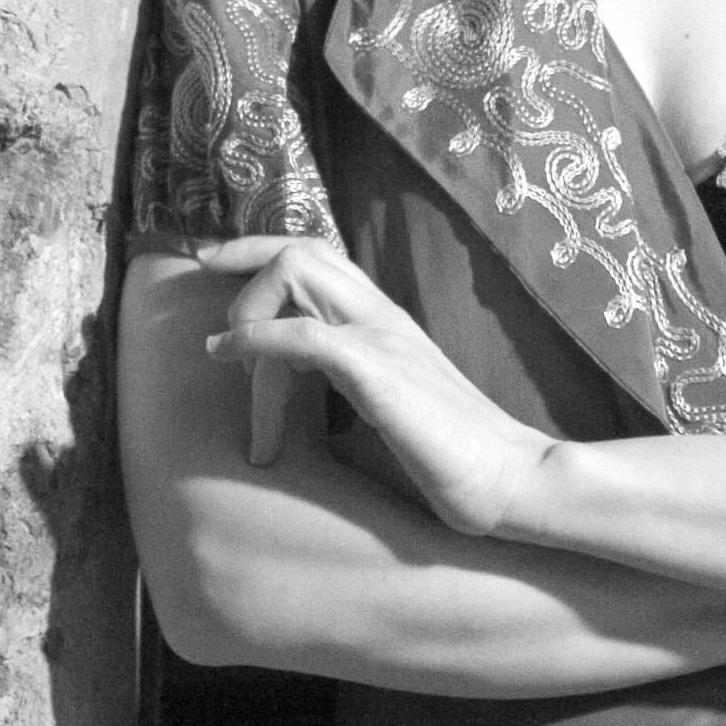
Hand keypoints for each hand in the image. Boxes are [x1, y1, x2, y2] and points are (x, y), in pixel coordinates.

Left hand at [202, 234, 550, 538]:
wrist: (510, 475)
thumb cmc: (452, 456)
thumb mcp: (391, 405)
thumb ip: (351, 384)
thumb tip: (298, 391)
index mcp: (387, 322)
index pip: (321, 255)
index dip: (260, 249)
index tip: (215, 261)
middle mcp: (383, 316)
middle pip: (302, 250)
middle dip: (244, 266)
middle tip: (218, 316)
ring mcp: (382, 337)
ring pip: (297, 272)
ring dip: (249, 309)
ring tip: (231, 358)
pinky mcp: (378, 371)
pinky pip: (302, 335)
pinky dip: (256, 340)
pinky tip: (233, 359)